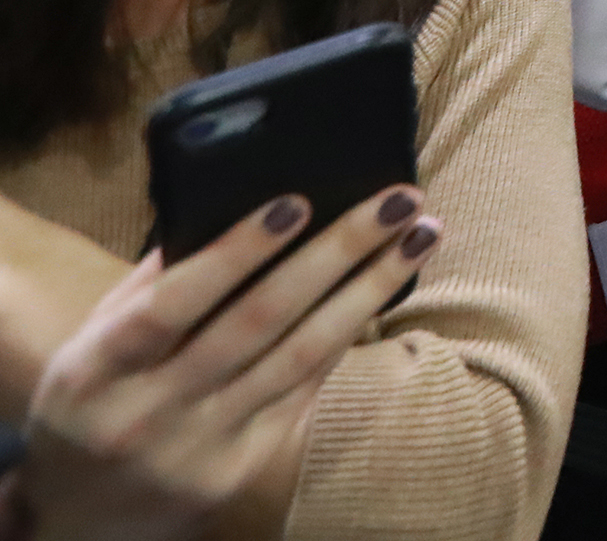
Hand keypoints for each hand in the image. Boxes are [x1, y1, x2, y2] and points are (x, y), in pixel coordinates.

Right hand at [13, 187, 438, 540]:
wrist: (82, 521)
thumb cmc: (93, 401)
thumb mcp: (92, 345)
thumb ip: (148, 286)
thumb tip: (224, 208)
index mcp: (94, 373)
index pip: (170, 304)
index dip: (235, 252)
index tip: (298, 201)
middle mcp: (148, 415)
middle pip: (258, 322)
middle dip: (337, 253)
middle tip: (398, 200)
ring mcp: (200, 448)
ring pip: (300, 356)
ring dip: (369, 289)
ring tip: (421, 236)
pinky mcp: (241, 470)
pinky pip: (305, 389)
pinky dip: (349, 334)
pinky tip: (388, 289)